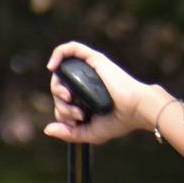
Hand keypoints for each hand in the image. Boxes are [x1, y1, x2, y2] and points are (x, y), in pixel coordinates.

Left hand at [43, 41, 160, 143]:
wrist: (135, 109)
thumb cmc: (118, 121)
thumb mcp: (89, 133)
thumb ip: (68, 133)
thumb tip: (47, 129)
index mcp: (85, 98)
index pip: (62, 102)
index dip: (62, 112)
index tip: (75, 121)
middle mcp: (85, 83)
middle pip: (59, 88)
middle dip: (61, 104)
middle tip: (76, 114)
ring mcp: (88, 70)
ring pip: (61, 72)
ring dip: (57, 87)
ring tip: (67, 97)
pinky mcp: (93, 59)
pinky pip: (71, 49)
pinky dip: (58, 55)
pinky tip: (52, 67)